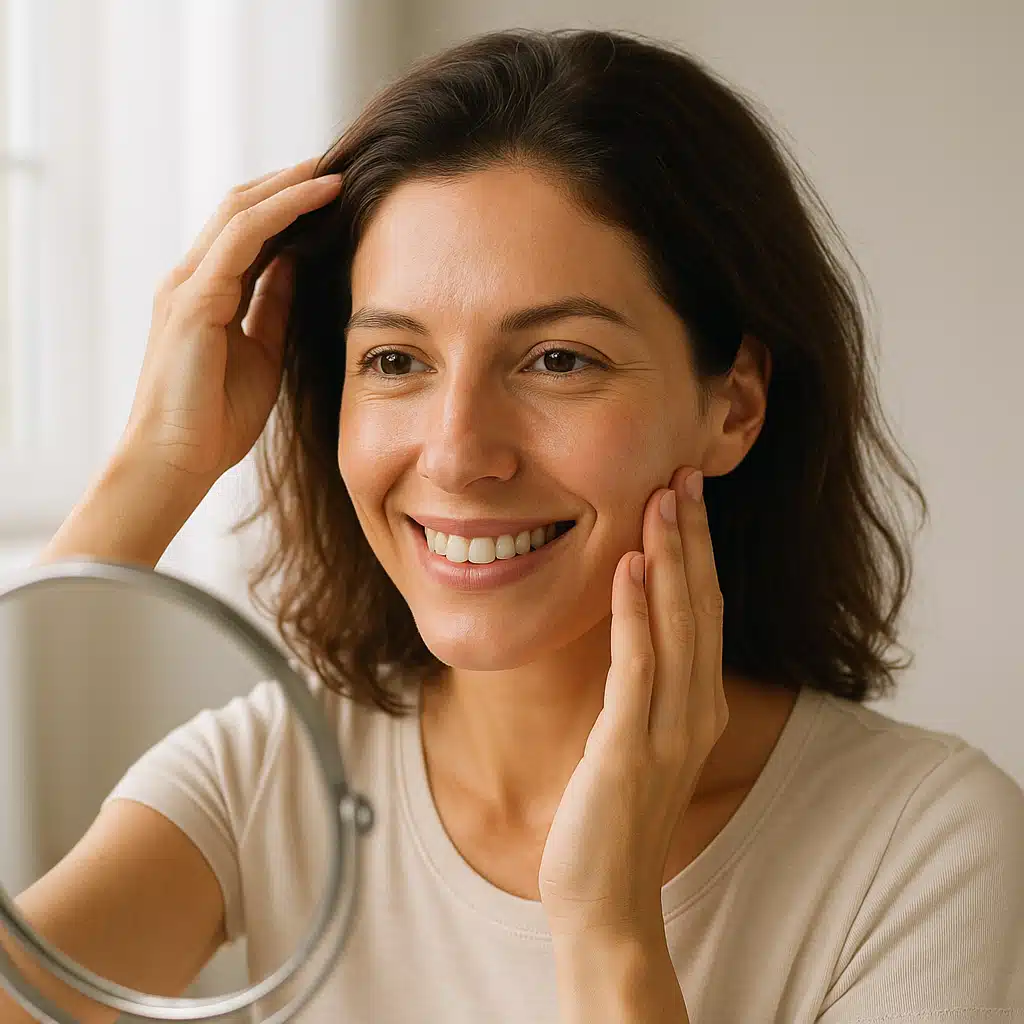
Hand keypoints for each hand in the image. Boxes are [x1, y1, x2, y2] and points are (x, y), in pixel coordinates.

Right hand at [119, 158, 341, 488]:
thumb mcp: (262, 353)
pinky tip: (319, 197)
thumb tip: (297, 264)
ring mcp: (188, 285)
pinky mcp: (193, 299)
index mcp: (207, 293)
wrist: (176, 462)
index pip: (248, 231)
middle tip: (341, 166)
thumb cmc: (215, 420)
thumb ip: (274, 307)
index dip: (289, 206)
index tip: (336, 193)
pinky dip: (283, 210)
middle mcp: (192, 279)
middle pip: (243, 208)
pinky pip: (242, 237)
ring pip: (241, 210)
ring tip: (337, 170)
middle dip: (291, 183)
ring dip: (291, 185)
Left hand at [538, 466, 729, 938]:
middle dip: (691, 536)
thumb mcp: (637, 739)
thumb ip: (643, 687)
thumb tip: (630, 632)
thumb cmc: (614, 817)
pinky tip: (630, 566)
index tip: (685, 494)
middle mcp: (694, 709)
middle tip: (683, 473)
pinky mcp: (631, 746)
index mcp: (696, 703)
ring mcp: (668, 729)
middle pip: (698, 604)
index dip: (697, 550)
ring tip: (663, 498)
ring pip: (676, 624)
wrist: (605, 898)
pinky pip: (637, 667)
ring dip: (671, 557)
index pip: (701, 610)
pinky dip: (636, 613)